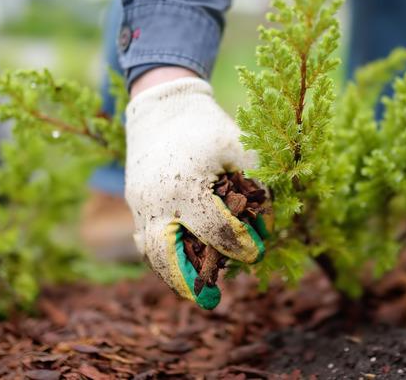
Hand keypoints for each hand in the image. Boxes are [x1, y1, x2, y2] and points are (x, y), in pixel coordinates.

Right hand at [125, 76, 266, 308]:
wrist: (162, 106)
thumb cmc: (207, 126)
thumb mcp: (239, 146)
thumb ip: (258, 181)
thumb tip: (270, 220)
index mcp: (186, 186)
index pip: (215, 232)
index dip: (240, 245)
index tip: (256, 252)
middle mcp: (157, 201)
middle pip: (166, 257)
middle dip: (188, 282)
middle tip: (211, 300)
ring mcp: (140, 204)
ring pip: (150, 253)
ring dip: (172, 273)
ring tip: (194, 287)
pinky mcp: (135, 203)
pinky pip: (145, 238)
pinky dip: (161, 256)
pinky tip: (182, 263)